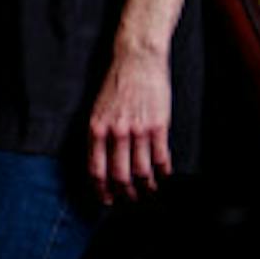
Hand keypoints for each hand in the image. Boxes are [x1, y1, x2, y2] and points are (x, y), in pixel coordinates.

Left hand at [88, 49, 172, 204]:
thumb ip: (99, 133)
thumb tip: (102, 160)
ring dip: (146, 186)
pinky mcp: (158, 125)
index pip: (95, 169)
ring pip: (141, 171)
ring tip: (150, 190)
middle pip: (118, 175)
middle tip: (130, 199)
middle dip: (125, 193)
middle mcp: (115, 132)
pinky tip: (164, 175)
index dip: (101, 189)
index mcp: (96, 128)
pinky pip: (161, 158)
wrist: (136, 59)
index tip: (107, 199)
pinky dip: (163, 172)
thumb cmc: (117, 83)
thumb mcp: (98, 109)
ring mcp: (137, 130)